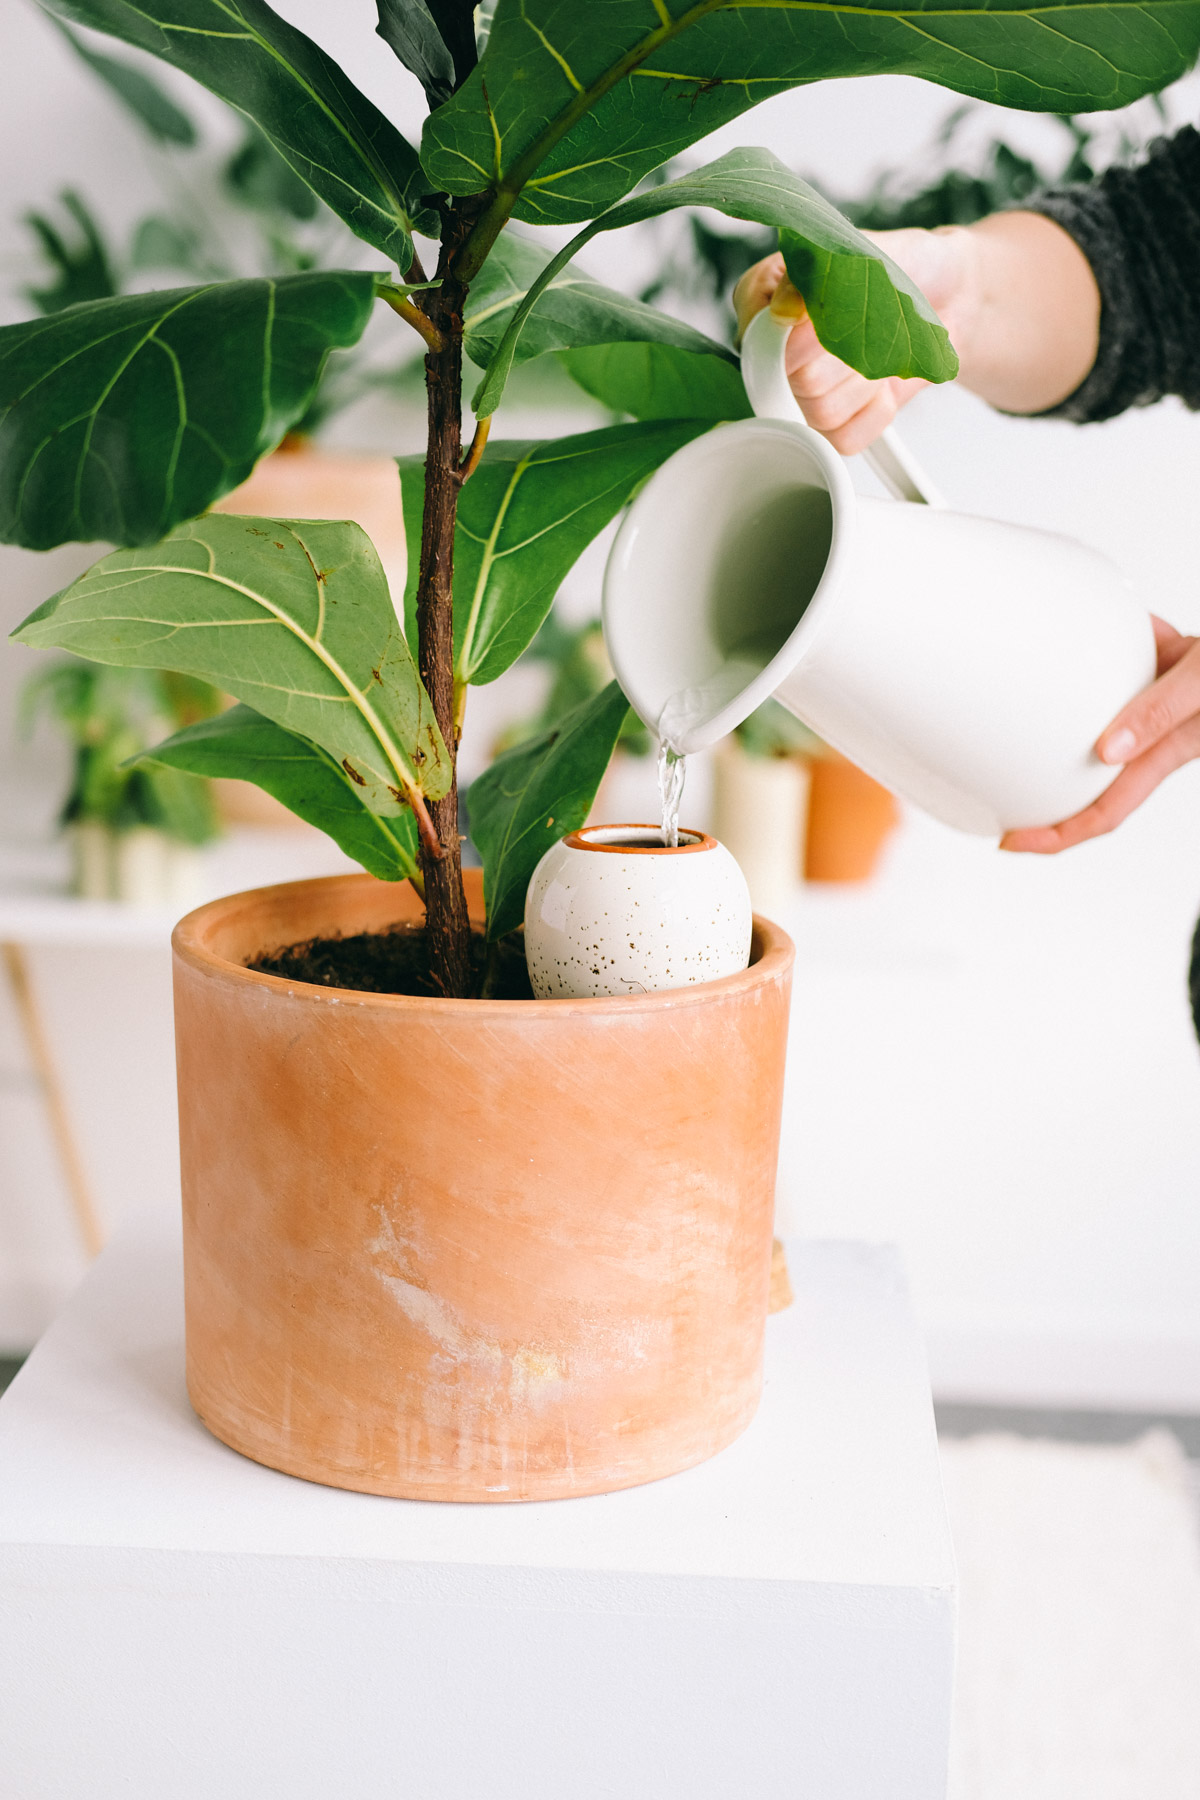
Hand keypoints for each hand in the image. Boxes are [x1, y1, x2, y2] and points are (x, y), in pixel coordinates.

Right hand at [732, 228, 978, 454]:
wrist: (947, 292)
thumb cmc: (901, 266)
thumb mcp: (860, 250)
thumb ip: (814, 276)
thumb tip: (783, 312)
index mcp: (763, 298)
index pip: (759, 338)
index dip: (803, 334)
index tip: (841, 310)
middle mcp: (775, 350)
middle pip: (796, 381)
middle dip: (848, 353)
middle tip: (873, 325)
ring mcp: (802, 393)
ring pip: (821, 412)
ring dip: (865, 381)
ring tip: (880, 350)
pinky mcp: (833, 425)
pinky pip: (845, 438)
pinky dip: (876, 411)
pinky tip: (884, 382)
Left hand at [1000, 617, 1199, 852]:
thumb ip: (1160, 712)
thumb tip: (1106, 749)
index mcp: (1164, 753)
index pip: (1102, 813)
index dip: (1056, 836)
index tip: (1010, 841)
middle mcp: (1154, 736)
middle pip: (1090, 780)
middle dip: (1042, 793)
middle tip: (987, 791)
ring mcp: (1155, 705)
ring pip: (1099, 723)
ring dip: (1062, 716)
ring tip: (1014, 713)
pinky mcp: (1159, 670)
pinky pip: (1118, 664)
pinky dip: (1105, 647)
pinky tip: (1098, 626)